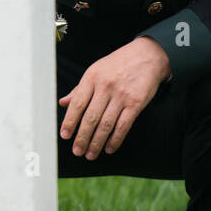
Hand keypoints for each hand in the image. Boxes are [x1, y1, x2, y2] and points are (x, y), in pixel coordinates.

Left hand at [59, 37, 171, 158]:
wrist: (148, 56)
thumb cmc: (118, 64)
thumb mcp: (96, 70)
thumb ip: (79, 89)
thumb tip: (63, 103)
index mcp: (91, 77)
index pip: (77, 103)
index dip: (70, 121)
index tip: (65, 135)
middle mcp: (105, 87)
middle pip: (91, 117)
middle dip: (82, 137)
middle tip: (77, 151)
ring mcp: (121, 95)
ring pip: (106, 124)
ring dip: (97, 142)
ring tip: (90, 154)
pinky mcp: (136, 103)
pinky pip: (123, 125)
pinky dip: (115, 139)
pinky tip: (109, 148)